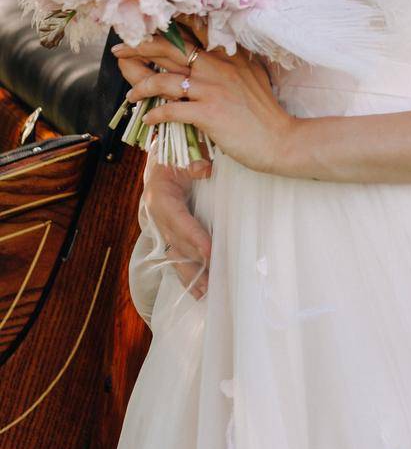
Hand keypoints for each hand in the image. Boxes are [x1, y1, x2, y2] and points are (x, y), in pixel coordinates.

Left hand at [113, 21, 294, 175]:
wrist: (280, 141)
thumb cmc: (265, 113)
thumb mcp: (253, 76)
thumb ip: (234, 61)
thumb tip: (218, 52)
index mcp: (229, 56)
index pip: (193, 31)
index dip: (166, 26)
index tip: (145, 26)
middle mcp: (219, 66)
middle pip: (170, 49)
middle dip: (139, 46)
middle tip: (120, 49)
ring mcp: (213, 89)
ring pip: (165, 79)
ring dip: (141, 85)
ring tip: (131, 94)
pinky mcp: (209, 112)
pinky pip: (171, 109)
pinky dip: (155, 114)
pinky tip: (148, 119)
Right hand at [143, 154, 211, 298]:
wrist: (161, 161)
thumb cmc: (174, 157)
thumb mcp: (180, 154)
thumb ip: (193, 162)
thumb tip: (205, 168)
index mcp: (160, 196)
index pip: (178, 219)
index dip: (193, 236)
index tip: (210, 251)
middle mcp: (157, 217)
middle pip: (177, 243)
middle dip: (196, 263)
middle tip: (215, 281)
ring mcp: (161, 228)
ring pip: (176, 255)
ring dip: (192, 275)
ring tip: (207, 294)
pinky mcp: (168, 235)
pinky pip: (176, 257)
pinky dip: (187, 274)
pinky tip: (199, 292)